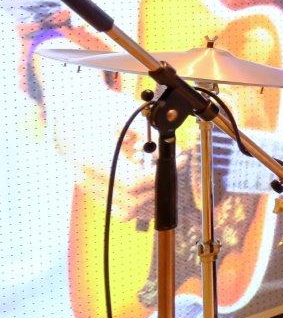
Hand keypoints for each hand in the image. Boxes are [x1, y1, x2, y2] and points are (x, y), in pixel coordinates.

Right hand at [33, 46, 157, 221]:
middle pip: (132, 201)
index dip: (159, 175)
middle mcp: (87, 177)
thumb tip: (169, 149)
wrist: (70, 108)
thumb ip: (147, 132)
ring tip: (155, 171)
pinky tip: (143, 175)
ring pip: (126, 211)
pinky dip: (138, 198)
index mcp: (93, 158)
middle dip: (157, 185)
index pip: (133, 182)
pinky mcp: (92, 189)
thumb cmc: (97, 107)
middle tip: (169, 165)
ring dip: (149, 196)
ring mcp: (88, 186)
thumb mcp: (125, 111)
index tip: (177, 160)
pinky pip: (119, 206)